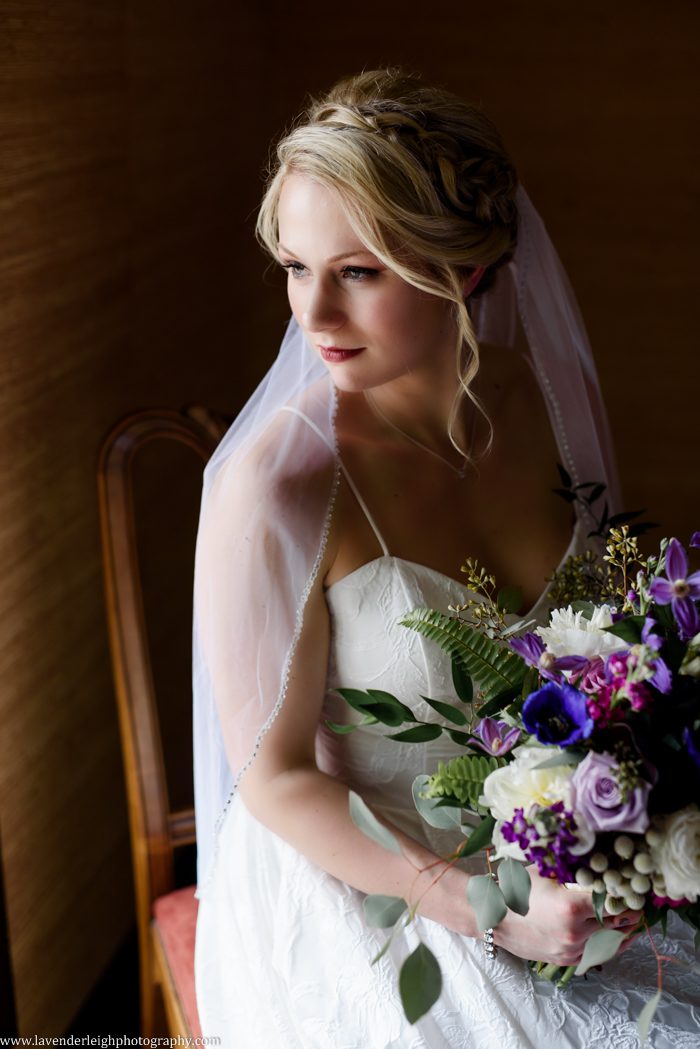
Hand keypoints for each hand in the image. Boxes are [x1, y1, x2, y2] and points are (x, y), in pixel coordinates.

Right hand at [493, 866, 641, 965]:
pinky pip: (596, 954)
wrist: (492, 916)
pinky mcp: (566, 960)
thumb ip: (571, 865)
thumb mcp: (544, 869)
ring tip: (632, 919)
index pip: (613, 901)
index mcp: (572, 906)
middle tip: (638, 901)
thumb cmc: (515, 887)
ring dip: (622, 930)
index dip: (626, 893)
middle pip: (616, 923)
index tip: (634, 886)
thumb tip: (596, 853)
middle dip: (629, 912)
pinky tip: (616, 936)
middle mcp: (575, 932)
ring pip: (609, 941)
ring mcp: (571, 949)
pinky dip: (608, 944)